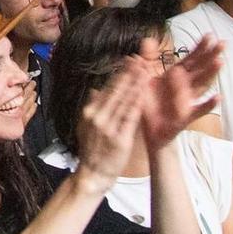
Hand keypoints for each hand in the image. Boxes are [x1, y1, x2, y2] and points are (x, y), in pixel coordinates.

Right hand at [74, 60, 147, 183]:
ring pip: (124, 101)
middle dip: (130, 74)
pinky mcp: (119, 139)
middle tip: (141, 59)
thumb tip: (96, 90)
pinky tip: (144, 93)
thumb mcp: (86, 125)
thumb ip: (93, 106)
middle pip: (116, 90)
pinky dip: (137, 104)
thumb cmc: (92, 149)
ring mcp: (107, 128)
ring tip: (146, 70)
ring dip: (135, 84)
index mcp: (90, 111)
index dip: (120, 72)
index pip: (107, 87)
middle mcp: (97, 116)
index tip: (130, 60)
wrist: (92, 174)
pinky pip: (130, 118)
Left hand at [138, 35, 218, 148]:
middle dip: (211, 55)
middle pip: (200, 69)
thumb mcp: (144, 78)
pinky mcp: (185, 117)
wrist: (147, 130)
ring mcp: (187, 101)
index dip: (199, 48)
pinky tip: (218, 97)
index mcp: (175, 76)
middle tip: (223, 43)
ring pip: (201, 86)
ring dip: (210, 74)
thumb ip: (147, 59)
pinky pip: (198, 110)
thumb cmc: (149, 103)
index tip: (210, 35)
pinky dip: (208, 104)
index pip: (190, 59)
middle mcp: (184, 87)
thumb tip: (149, 39)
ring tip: (220, 62)